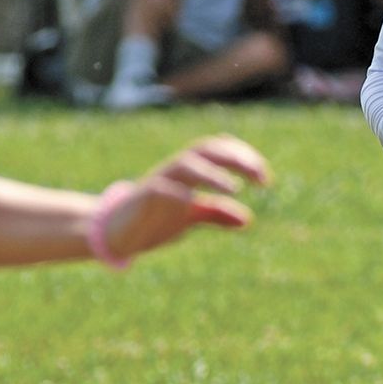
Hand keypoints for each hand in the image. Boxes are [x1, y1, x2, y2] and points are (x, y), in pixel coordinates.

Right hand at [100, 135, 267, 261]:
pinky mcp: (142, 198)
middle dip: (236, 158)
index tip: (265, 179)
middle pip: (207, 150)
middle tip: (262, 178)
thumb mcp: (191, 217)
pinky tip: (195, 204)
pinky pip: (160, 189)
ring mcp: (158, 181)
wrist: (116, 233)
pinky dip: (179, 194)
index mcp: (189, 172)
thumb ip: (216, 213)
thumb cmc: (154, 219)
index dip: (244, 157)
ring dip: (212, 174)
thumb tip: (247, 219)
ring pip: (185, 165)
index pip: (219, 150)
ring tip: (235, 189)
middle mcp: (175, 170)